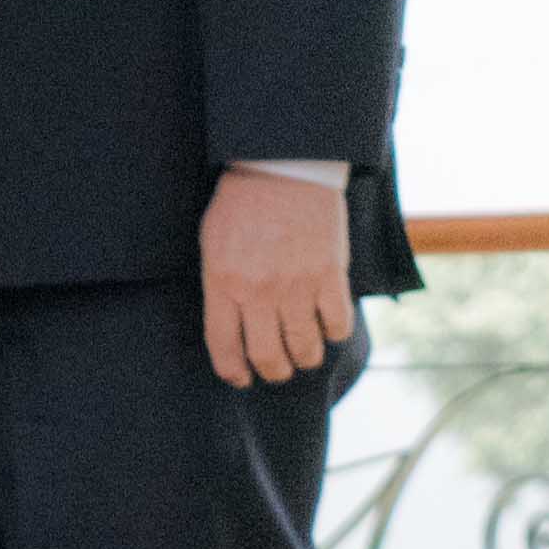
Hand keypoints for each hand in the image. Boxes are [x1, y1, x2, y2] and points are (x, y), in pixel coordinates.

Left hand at [199, 164, 356, 389]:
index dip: (233, 371)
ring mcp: (296, 285)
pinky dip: (334, 333)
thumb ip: (219, 286)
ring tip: (304, 354)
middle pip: (267, 356)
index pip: (224, 346)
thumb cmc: (241, 206)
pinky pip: (337, 324)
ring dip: (305, 358)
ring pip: (305, 347)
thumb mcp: (211, 244)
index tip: (241, 379)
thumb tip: (230, 325)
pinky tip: (328, 327)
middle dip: (273, 371)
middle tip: (278, 369)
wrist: (282, 170)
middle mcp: (258, 291)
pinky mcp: (330, 275)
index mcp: (222, 283)